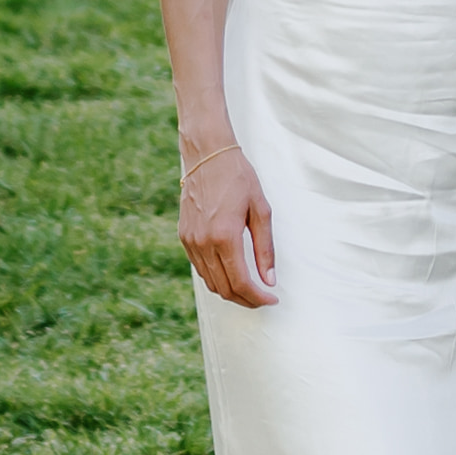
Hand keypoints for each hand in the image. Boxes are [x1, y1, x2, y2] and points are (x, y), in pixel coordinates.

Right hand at [179, 136, 276, 305]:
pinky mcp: (184, 236)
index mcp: (225, 236)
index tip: (271, 299)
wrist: (207, 155)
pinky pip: (200, 268)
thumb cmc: (238, 178)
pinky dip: (216, 277)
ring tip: (249, 289)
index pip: (241, 282)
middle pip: (224, 288)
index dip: (257, 298)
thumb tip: (269, 280)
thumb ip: (265, 248)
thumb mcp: (260, 210)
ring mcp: (191, 241)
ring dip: (230, 291)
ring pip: (210, 282)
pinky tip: (230, 272)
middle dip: (246, 300)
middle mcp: (204, 243)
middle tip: (263, 298)